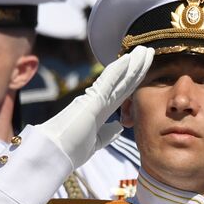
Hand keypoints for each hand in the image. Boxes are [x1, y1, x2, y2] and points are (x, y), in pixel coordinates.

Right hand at [34, 47, 153, 167]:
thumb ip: (107, 133)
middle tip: (149, 51)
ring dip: (133, 63)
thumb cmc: (70, 149)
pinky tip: (128, 60)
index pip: (123, 91)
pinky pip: (107, 82)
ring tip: (145, 50)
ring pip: (118, 78)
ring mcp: (94, 99)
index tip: (145, 67)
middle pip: (124, 81)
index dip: (136, 79)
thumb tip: (120, 126)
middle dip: (138, 66)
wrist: (53, 153)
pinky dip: (118, 71)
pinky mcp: (90, 101)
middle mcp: (99, 101)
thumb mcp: (95, 142)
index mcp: (101, 110)